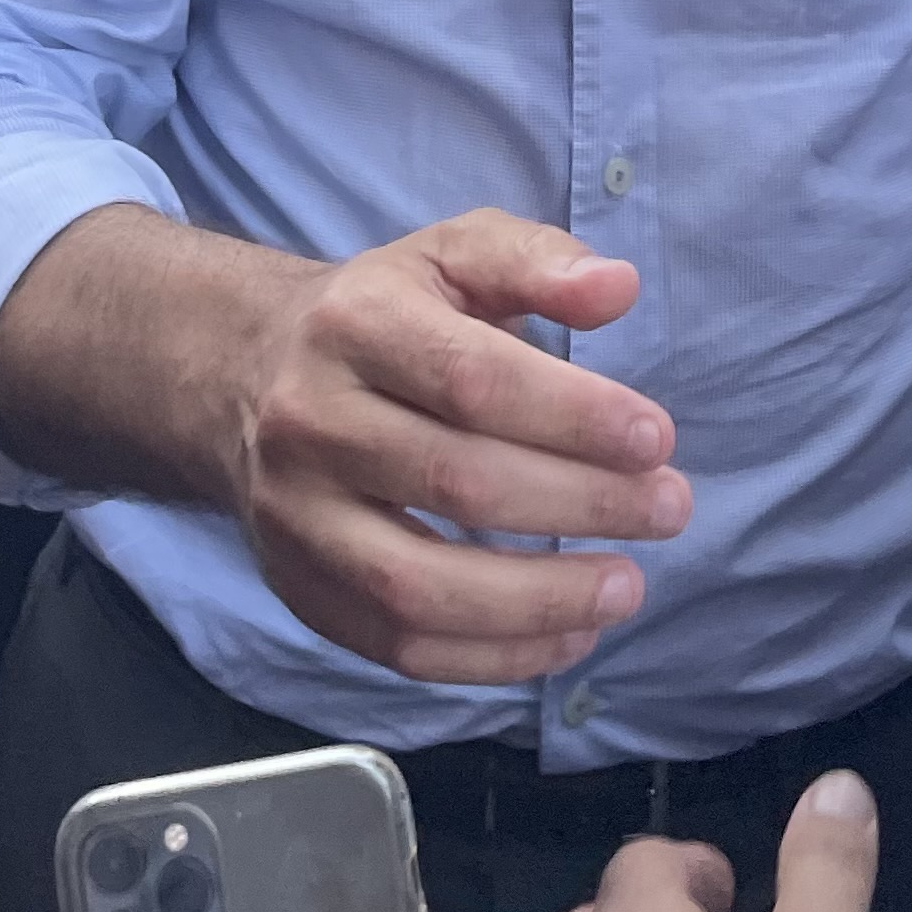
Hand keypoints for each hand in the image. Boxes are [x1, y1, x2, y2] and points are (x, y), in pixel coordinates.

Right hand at [230, 209, 691, 683]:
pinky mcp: (297, 589)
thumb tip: (618, 286)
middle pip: (456, 480)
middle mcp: (310, 420)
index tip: (656, 439)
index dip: (573, 416)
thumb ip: (535, 260)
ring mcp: (295, 516)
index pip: (471, 378)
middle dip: (580, 503)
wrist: (241, 373)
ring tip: (628, 586)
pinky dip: (494, 657)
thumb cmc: (381, 312)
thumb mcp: (450, 254)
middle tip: (669, 508)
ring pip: (417, 586)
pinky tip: (570, 635)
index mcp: (354, 322)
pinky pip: (398, 647)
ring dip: (540, 601)